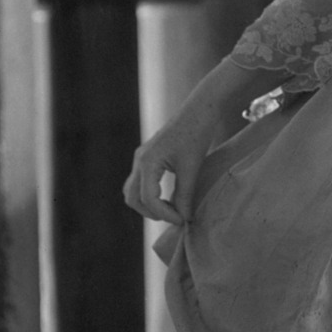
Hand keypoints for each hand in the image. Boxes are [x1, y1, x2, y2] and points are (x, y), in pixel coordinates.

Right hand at [122, 57, 265, 225]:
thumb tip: (184, 219)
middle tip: (175, 218)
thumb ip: (185, 195)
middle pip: (133, 198)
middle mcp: (139, 160)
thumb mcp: (192, 168)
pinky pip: (142, 182)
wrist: (199, 110)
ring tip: (172, 210)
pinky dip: (151, 195)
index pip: (148, 199)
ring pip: (134, 191)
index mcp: (147, 162)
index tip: (183, 221)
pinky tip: (171, 198)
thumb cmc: (196, 135)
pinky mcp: (149, 157)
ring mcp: (142, 158)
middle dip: (151, 212)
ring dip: (149, 205)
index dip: (164, 214)